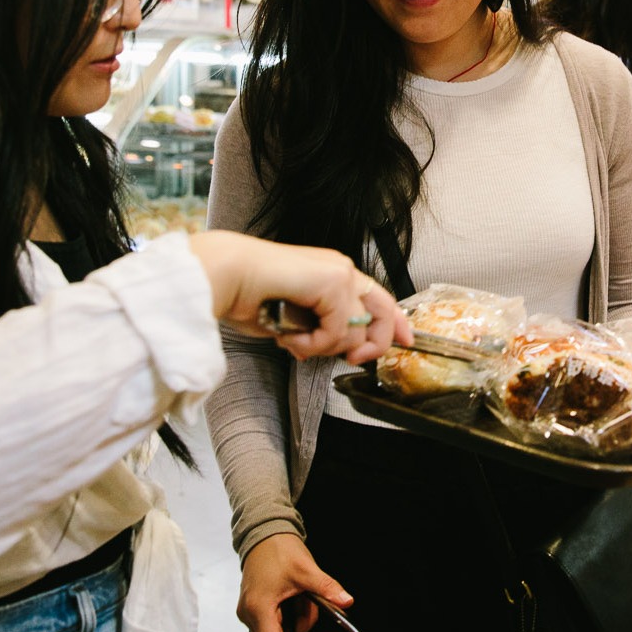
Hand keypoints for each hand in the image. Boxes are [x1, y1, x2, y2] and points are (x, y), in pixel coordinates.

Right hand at [188, 232, 409, 363]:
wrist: (225, 277)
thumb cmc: (247, 294)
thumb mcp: (292, 319)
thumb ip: (317, 329)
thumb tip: (330, 349)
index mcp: (332, 274)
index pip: (378, 298)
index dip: (394, 322)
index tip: (405, 342)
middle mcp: (340, 270)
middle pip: (381, 314)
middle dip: (371, 346)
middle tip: (351, 361)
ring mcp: (339, 274)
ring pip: (355, 332)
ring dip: (322, 347)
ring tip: (293, 340)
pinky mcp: (333, 282)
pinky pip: (338, 331)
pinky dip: (312, 343)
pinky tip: (290, 336)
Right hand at [239, 534, 350, 631]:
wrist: (264, 533)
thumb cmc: (278, 549)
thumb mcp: (306, 569)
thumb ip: (326, 589)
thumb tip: (346, 602)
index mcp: (259, 609)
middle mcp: (251, 616)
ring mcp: (252, 614)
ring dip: (302, 623)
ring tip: (306, 597)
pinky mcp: (257, 610)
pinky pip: (279, 625)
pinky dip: (294, 617)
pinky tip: (299, 599)